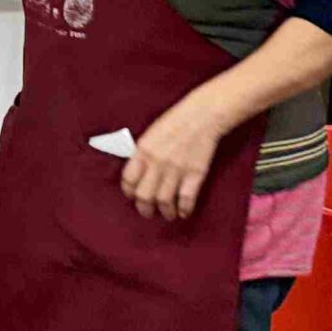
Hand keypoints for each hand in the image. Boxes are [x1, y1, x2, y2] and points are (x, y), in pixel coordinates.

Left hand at [122, 91, 227, 222]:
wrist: (203, 116)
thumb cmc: (175, 122)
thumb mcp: (150, 134)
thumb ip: (142, 154)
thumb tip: (135, 172)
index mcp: (143, 151)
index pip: (128, 180)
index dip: (128, 192)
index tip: (132, 196)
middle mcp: (157, 163)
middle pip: (144, 195)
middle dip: (144, 208)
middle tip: (147, 212)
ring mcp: (177, 169)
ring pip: (164, 201)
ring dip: (164, 212)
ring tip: (167, 214)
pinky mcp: (195, 173)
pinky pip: (186, 198)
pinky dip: (184, 209)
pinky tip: (183, 212)